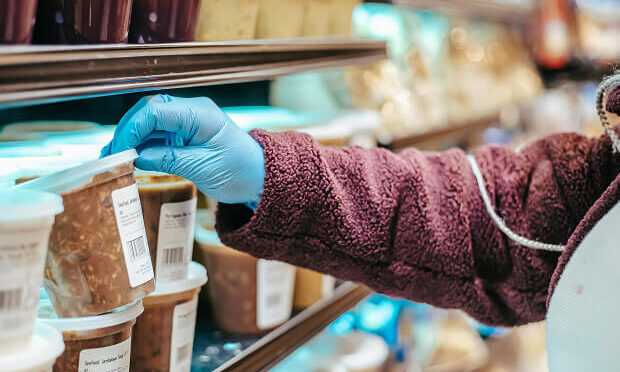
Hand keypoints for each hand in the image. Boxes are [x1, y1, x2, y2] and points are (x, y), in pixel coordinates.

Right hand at [101, 94, 264, 205]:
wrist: (257, 177)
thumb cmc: (239, 170)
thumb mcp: (203, 168)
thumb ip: (168, 159)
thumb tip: (136, 157)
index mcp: (200, 114)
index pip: (155, 111)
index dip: (132, 129)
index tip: (120, 151)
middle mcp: (192, 112)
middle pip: (149, 111)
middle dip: (127, 131)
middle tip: (112, 154)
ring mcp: (188, 121)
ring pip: (150, 121)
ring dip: (132, 137)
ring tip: (114, 157)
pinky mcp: (185, 134)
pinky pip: (157, 133)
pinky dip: (142, 144)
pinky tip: (130, 157)